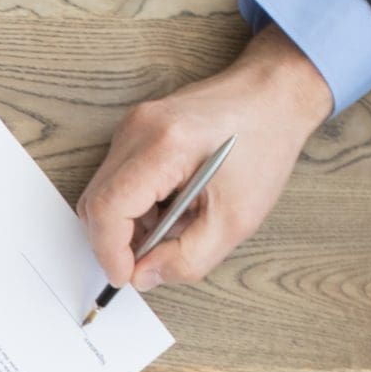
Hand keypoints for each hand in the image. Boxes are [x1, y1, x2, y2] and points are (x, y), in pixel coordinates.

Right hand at [76, 24, 335, 292]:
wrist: (275, 94)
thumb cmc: (264, 144)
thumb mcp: (237, 218)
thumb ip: (189, 257)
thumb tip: (144, 275)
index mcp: (164, 148)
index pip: (107, 209)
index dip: (109, 251)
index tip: (125, 276)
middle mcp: (137, 131)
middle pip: (95, 202)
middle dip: (115, 240)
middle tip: (150, 258)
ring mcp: (131, 127)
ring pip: (103, 193)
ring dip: (127, 223)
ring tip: (172, 225)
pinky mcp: (134, 129)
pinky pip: (116, 178)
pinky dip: (134, 204)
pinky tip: (170, 205)